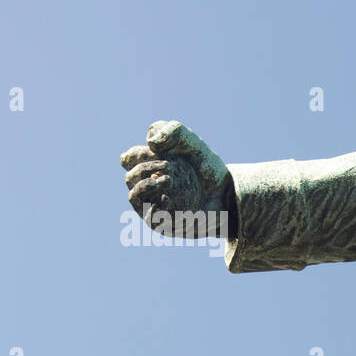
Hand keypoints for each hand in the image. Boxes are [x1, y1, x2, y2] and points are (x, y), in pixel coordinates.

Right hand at [120, 121, 231, 237]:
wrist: (228, 194)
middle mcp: (146, 187)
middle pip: (130, 177)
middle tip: (171, 166)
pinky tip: (170, 199)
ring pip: (134, 197)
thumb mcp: (192, 142)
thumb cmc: (205, 168)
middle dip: (147, 168)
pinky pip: (150, 218)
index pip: (128, 159)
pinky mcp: (164, 224)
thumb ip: (172, 130)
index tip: (160, 151)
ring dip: (147, 186)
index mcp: (147, 168)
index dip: (139, 154)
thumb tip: (150, 142)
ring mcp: (153, 207)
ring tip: (169, 180)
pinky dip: (159, 207)